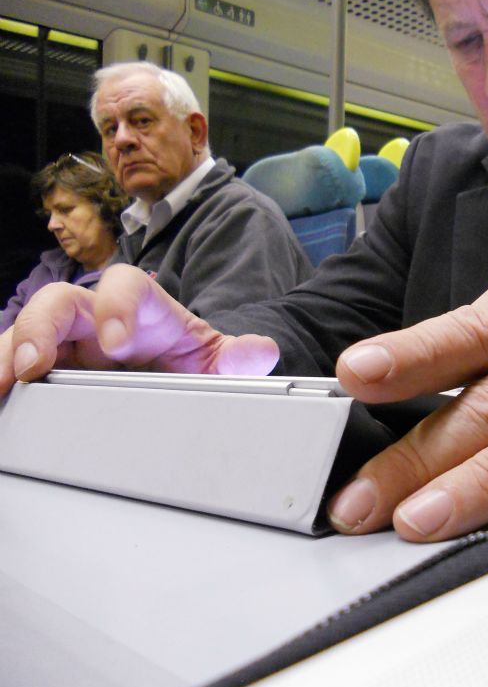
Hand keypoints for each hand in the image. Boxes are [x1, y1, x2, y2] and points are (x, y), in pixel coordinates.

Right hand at [0, 264, 279, 396]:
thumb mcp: (220, 362)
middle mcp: (101, 317)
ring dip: (7, 352)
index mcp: (147, 310)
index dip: (116, 305)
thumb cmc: (192, 359)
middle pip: (60, 301)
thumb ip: (240, 357)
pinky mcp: (49, 365)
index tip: (116, 343)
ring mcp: (70, 341)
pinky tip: (0, 400)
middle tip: (31, 365)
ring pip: (27, 330)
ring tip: (1, 385)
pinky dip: (1, 373)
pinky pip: (13, 360)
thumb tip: (262, 351)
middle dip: (40, 326)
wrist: (177, 374)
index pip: (128, 286)